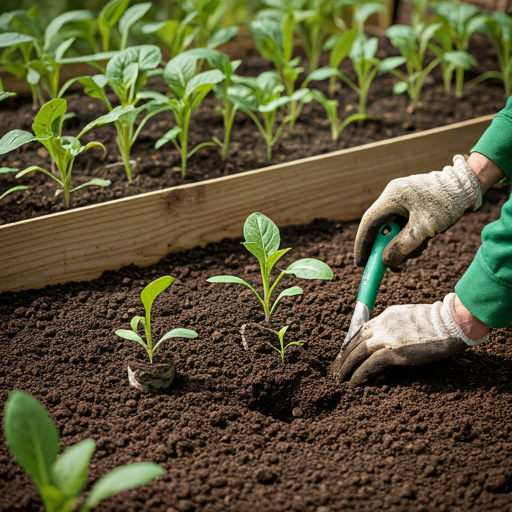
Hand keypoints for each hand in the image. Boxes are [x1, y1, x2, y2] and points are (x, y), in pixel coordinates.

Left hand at [332, 293, 488, 385]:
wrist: (452, 322)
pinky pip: (370, 365)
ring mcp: (387, 338)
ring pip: (358, 354)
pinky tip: (353, 384)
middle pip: (355, 342)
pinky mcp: (394, 352)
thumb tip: (392, 339)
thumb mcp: (412, 317)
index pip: (362, 330)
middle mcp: (383, 325)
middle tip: (337, 370)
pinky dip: (359, 375)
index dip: (351, 344)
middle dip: (344, 357)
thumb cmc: (440, 322)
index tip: (345, 355)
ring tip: (340, 380)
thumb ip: (398, 325)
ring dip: (346, 368)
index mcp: (387, 316)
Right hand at [354, 155, 481, 267]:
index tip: (361, 264)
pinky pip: (403, 226)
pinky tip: (423, 242)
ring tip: (418, 250)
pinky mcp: (412, 205)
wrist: (469, 186)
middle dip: (385, 248)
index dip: (362, 245)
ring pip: (393, 229)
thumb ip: (402, 247)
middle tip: (390, 266)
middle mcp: (393, 197)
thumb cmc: (447, 203)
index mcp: (391, 197)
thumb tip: (385, 262)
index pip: (368, 224)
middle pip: (380, 228)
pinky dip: (410, 238)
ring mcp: (403, 201)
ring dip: (401, 245)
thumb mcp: (424, 229)